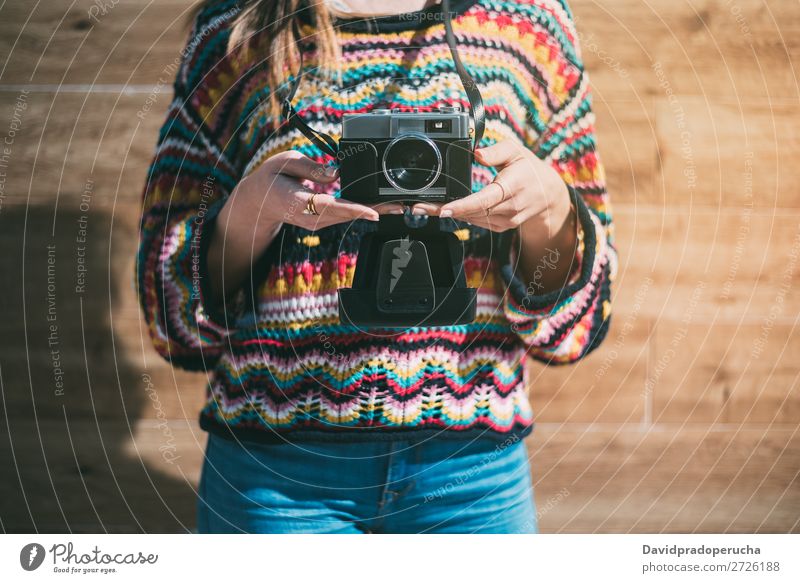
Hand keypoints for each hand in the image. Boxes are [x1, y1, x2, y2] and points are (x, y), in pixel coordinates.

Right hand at [231, 150, 402, 230]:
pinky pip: (347, 215)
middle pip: (348, 214)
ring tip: (400, 206)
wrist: (259, 201)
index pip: (330, 206)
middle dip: (375, 210)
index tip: (373, 212)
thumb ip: (311, 168)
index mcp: (298, 202)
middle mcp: (310, 217)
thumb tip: (336, 173)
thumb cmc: (272, 177)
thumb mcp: (284, 162)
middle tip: (401, 206)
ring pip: (351, 217)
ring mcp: (317, 222)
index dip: (353, 209)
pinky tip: (383, 207)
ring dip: (375, 211)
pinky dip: (365, 210)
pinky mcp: (324, 221)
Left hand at [411, 138, 571, 242]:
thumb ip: (496, 150)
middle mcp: (509, 208)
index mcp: (511, 188)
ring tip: (425, 208)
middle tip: (418, 207)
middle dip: (443, 210)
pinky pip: (478, 222)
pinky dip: (462, 215)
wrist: (550, 196)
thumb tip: (476, 153)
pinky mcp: (502, 227)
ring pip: (472, 219)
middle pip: (471, 212)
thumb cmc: (530, 169)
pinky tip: (448, 209)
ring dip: (448, 214)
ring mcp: (506, 221)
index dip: (463, 206)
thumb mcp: (517, 150)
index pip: (484, 199)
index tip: (444, 209)